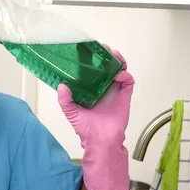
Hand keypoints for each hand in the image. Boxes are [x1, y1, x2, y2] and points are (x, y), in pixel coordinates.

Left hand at [57, 46, 134, 189]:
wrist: (100, 140)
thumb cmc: (85, 127)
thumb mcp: (71, 112)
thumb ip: (64, 100)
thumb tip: (61, 85)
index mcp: (91, 89)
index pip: (92, 71)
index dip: (92, 60)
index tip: (89, 50)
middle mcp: (103, 88)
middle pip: (107, 67)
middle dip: (107, 57)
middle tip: (104, 48)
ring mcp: (115, 91)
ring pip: (119, 71)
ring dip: (118, 61)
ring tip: (114, 55)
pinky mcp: (125, 96)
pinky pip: (128, 82)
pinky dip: (126, 75)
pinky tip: (119, 74)